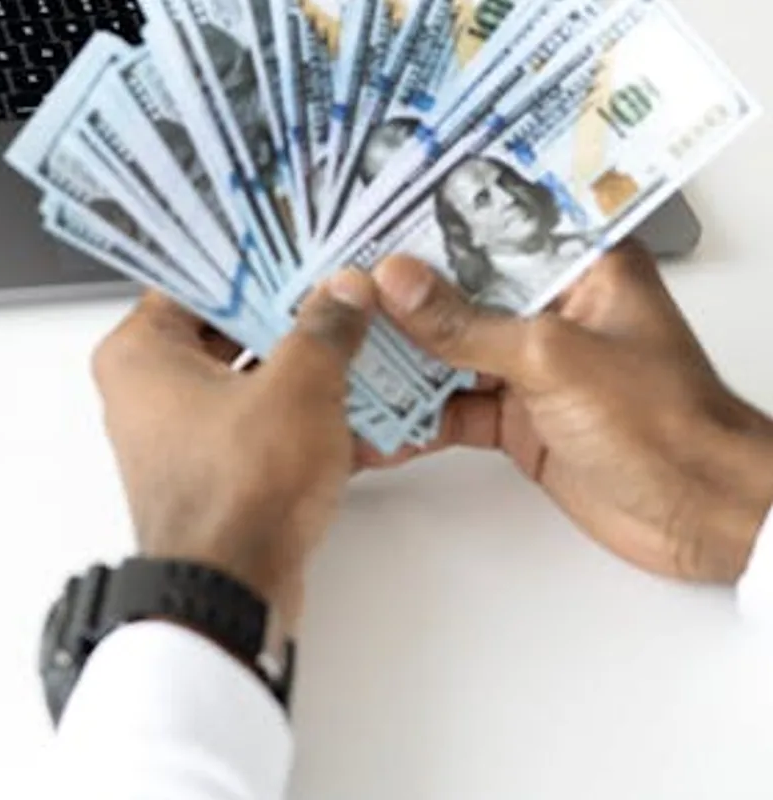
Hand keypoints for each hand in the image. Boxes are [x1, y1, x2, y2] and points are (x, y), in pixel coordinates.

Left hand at [92, 271, 377, 631]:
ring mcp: (177, 436)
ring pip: (247, 378)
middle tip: (341, 290)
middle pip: (225, 329)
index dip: (256, 263)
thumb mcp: (299, 385)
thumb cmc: (239, 490)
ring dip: (302, 366)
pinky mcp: (211, 472)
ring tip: (358, 339)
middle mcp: (146, 392)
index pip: (197, 280)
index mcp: (139, 354)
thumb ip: (325, 328)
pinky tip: (355, 402)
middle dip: (289, 315)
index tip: (302, 248)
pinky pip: (257, 425)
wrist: (232, 590)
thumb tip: (345, 293)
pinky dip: (299, 414)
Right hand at [369, 242, 772, 583]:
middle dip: (397, 303)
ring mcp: (531, 366)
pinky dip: (414, 421)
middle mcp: (551, 308)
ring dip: (398, 365)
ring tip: (339, 360)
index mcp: (579, 266)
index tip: (366, 225)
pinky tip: (374, 425)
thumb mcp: (554, 358)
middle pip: (457, 294)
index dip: (428, 228)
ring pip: (446, 354)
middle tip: (334, 298)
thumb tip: (398, 282)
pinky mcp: (517, 418)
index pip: (489, 230)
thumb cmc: (666, 423)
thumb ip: (467, 324)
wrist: (700, 514)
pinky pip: (451, 410)